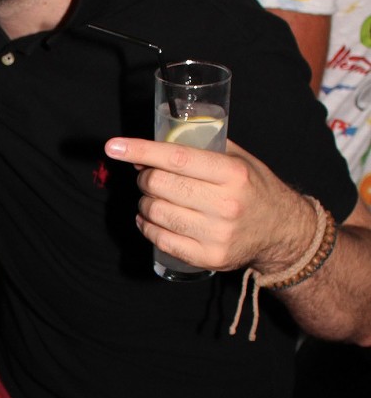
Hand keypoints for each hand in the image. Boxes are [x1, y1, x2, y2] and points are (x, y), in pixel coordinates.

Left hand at [104, 135, 314, 273]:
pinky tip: (150, 218)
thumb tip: (158, 139)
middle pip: (159, 185)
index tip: (114, 146)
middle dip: (144, 177)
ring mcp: (216, 234)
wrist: (283, 233)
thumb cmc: (255, 189)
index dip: (141, 150)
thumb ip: (204, 145)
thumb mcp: (240, 159)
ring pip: (155, 212)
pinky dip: (147, 226)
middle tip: (149, 175)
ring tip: (153, 197)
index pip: (176, 157)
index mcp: (233, 173)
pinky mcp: (208, 258)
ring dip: (145, 202)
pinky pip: (160, 240)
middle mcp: (225, 204)